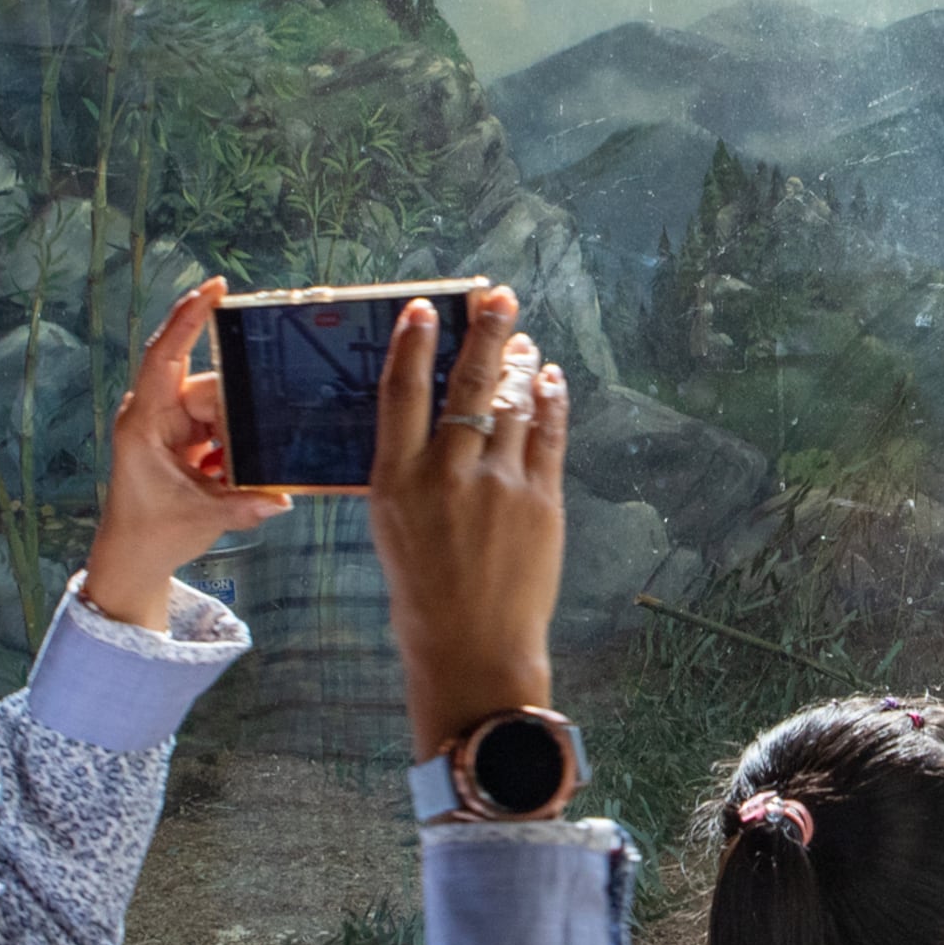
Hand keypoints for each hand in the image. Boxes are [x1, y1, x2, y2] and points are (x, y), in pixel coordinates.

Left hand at [78, 281, 289, 630]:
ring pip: (220, 409)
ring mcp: (170, 426)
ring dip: (237, 437)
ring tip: (229, 475)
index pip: (164, 355)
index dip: (188, 318)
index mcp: (145, 423)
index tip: (215, 288)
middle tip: (237, 457)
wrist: (132, 559)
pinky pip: (220, 427)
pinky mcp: (185, 439)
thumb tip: (283, 497)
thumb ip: (245, 504)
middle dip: (236, 415)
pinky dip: (235, 446)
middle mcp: (155, 415)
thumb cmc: (151, 533)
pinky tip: (233, 474)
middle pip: (208, 389)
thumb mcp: (201, 518)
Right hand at [369, 286, 569, 765]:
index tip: (422, 309)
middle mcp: (447, 475)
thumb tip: (431, 417)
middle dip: (485, 333)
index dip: (411, 345)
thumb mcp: (393, 527)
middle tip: (496, 295)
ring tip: (521, 342)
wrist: (471, 649)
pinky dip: (550, 400)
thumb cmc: (423, 592)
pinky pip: (549, 434)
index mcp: (395, 482)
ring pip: (513, 403)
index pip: (400, 394)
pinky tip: (550, 379)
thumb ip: (408, 472)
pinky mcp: (541, 501)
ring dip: (519, 365)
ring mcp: (499, 486)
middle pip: (467, 385)